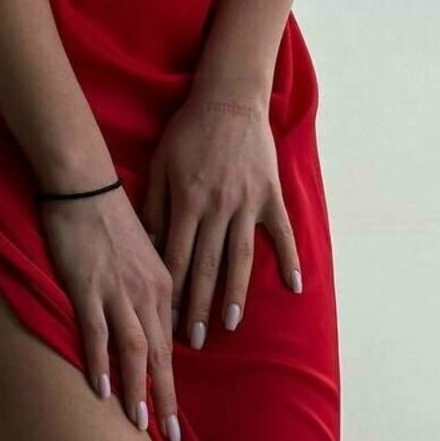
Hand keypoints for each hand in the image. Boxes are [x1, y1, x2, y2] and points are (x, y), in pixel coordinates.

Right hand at [39, 184, 180, 440]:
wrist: (84, 183)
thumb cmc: (109, 215)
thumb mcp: (141, 252)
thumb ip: (148, 285)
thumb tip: (152, 316)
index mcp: (163, 282)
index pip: (171, 342)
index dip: (170, 380)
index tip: (173, 413)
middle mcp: (147, 290)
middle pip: (161, 354)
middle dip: (166, 398)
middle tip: (172, 437)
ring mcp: (118, 290)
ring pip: (135, 349)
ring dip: (138, 390)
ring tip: (139, 424)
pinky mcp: (88, 286)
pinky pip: (97, 333)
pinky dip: (101, 363)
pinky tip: (101, 390)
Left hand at [140, 91, 301, 346]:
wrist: (228, 100)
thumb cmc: (187, 132)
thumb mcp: (160, 165)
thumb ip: (154, 206)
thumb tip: (146, 247)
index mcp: (187, 201)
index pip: (176, 256)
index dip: (170, 290)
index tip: (164, 319)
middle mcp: (217, 207)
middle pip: (206, 265)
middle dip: (199, 305)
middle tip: (195, 339)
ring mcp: (247, 203)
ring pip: (240, 257)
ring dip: (234, 293)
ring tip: (229, 324)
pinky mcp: (270, 195)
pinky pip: (282, 233)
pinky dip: (290, 259)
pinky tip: (293, 287)